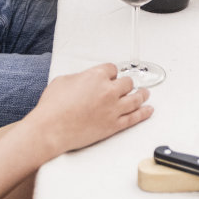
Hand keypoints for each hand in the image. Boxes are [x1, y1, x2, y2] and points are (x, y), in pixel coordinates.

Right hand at [27, 63, 150, 154]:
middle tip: (127, 85)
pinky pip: (134, 117)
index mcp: (96, 76)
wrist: (50, 130)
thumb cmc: (52, 107)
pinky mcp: (114, 125)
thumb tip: (85, 80)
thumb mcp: (63, 81)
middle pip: (127, 82)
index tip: (111, 75)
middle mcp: (108, 90)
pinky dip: (143, 113)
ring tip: (145, 94)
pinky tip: (148, 110)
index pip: (112, 69)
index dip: (111, 73)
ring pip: (135, 98)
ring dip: (142, 95)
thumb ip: (80, 77)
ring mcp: (113, 108)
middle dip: (125, 83)